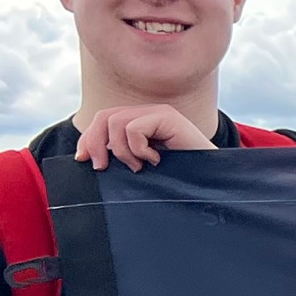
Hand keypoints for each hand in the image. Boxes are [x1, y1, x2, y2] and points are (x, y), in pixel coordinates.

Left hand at [76, 105, 216, 171]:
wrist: (212, 183)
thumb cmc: (179, 179)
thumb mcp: (142, 166)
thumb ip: (121, 156)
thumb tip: (87, 156)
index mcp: (141, 122)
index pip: (102, 120)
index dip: (88, 139)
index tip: (83, 160)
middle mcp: (148, 112)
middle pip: (104, 117)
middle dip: (94, 142)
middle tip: (102, 167)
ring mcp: (159, 112)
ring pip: (116, 123)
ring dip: (122, 151)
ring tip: (139, 166)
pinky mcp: (168, 117)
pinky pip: (133, 128)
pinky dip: (138, 149)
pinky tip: (155, 160)